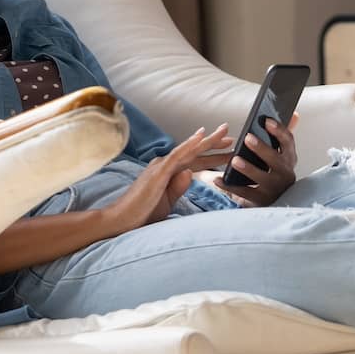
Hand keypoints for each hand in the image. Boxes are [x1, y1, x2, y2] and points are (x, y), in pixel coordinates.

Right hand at [103, 125, 229, 234]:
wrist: (122, 220)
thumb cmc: (142, 212)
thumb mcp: (167, 200)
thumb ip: (179, 187)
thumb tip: (191, 173)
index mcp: (167, 172)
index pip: (194, 161)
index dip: (211, 155)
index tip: (228, 151)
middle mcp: (164, 164)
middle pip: (194, 152)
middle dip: (213, 144)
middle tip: (232, 136)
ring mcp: (161, 166)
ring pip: (189, 150)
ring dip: (207, 141)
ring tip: (224, 133)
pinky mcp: (159, 171)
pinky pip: (177, 155)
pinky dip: (190, 145)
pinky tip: (201, 137)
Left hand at [212, 113, 298, 207]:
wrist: (274, 201)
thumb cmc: (274, 171)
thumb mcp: (281, 154)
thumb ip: (283, 135)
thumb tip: (294, 113)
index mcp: (289, 158)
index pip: (288, 142)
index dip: (279, 131)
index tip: (267, 121)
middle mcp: (285, 174)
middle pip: (275, 160)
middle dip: (262, 148)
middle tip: (247, 138)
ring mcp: (273, 189)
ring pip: (261, 178)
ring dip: (248, 169)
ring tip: (235, 160)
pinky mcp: (261, 201)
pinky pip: (244, 193)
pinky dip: (230, 186)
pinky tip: (218, 179)